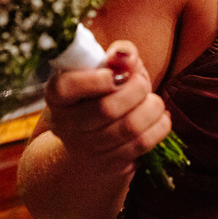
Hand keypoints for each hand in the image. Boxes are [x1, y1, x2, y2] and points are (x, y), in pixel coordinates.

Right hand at [43, 41, 172, 178]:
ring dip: (152, 108)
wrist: (92, 140)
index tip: (113, 75)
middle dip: (137, 89)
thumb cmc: (102, 94)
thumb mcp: (107, 69)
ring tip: (154, 101)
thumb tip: (125, 54)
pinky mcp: (107, 164)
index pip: (66, 88)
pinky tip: (159, 118)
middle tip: (142, 82)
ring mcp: (85, 148)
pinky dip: (159, 126)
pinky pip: (141, 144)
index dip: (94, 80)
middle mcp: (66, 124)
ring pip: (129, 127)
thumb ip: (118, 56)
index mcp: (58, 95)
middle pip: (107, 108)